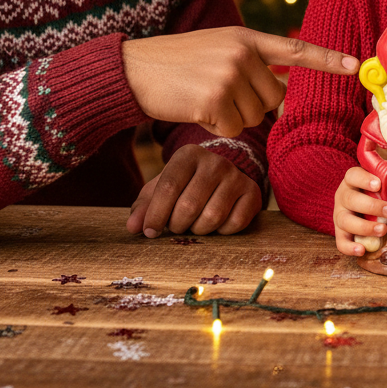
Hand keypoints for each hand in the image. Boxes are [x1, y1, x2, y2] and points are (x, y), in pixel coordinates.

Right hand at [122, 27, 358, 137]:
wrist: (134, 69)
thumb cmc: (177, 63)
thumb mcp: (218, 48)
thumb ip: (251, 61)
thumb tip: (279, 95)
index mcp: (246, 37)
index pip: (296, 49)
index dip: (328, 59)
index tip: (356, 65)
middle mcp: (242, 53)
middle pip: (275, 98)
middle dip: (253, 104)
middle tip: (219, 92)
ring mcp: (229, 75)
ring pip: (255, 116)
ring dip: (232, 117)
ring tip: (203, 96)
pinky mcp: (215, 100)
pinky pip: (234, 128)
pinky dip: (216, 126)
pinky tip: (195, 108)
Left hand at [126, 144, 260, 236]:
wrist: (222, 178)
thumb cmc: (185, 186)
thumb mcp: (161, 189)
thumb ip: (144, 206)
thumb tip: (133, 228)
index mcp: (188, 155)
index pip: (168, 187)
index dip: (155, 215)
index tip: (149, 232)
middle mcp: (215, 162)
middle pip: (189, 206)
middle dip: (177, 225)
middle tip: (176, 227)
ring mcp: (236, 176)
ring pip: (212, 217)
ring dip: (198, 230)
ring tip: (194, 224)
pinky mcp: (253, 192)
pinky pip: (234, 223)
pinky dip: (222, 232)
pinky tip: (216, 224)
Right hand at [333, 166, 386, 257]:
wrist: (362, 205)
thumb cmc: (375, 192)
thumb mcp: (380, 181)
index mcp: (352, 181)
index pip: (353, 175)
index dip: (364, 179)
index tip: (378, 185)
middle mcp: (343, 197)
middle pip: (351, 199)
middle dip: (371, 206)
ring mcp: (339, 215)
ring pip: (345, 221)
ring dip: (364, 227)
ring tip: (382, 230)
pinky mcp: (340, 233)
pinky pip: (341, 242)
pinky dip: (350, 247)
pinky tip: (362, 250)